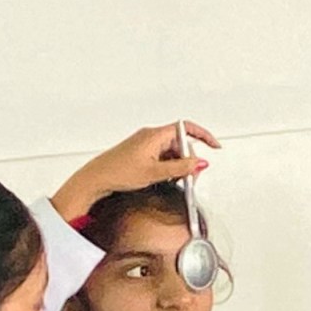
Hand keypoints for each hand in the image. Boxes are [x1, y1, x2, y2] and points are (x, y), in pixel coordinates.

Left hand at [49, 122, 221, 222]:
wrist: (95, 179)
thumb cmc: (117, 172)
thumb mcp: (155, 173)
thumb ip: (181, 168)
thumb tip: (200, 163)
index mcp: (155, 135)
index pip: (186, 129)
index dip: (203, 136)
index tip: (214, 146)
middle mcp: (151, 137)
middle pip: (181, 144)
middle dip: (189, 160)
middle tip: (189, 177)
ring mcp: (146, 145)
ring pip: (172, 153)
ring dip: (178, 167)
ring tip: (173, 180)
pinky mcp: (141, 154)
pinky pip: (163, 158)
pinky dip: (168, 168)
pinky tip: (164, 179)